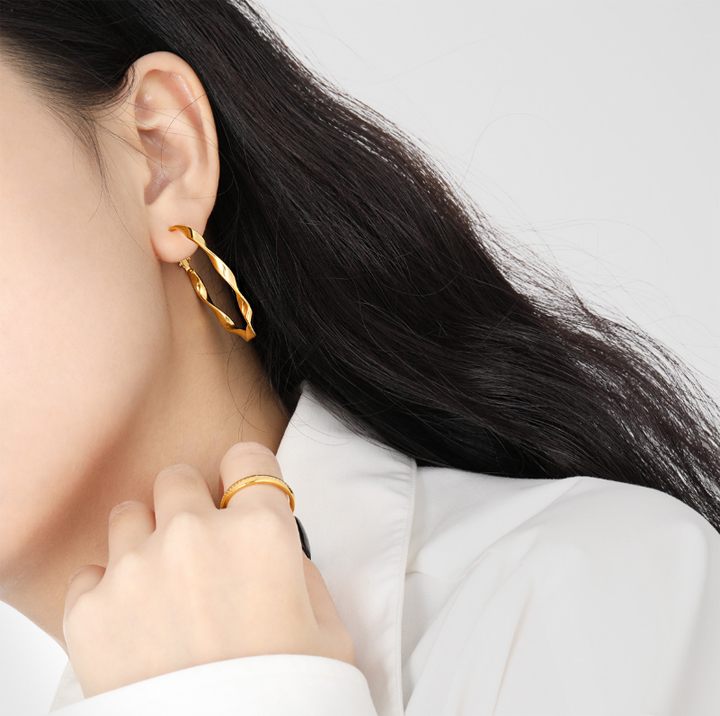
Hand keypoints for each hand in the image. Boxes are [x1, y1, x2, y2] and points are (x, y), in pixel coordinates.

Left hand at [63, 442, 354, 697]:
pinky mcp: (90, 611)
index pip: (246, 458)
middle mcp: (195, 536)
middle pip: (178, 478)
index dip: (247, 477)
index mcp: (261, 532)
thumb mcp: (329, 628)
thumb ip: (301, 568)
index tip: (242, 496)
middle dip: (190, 505)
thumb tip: (276, 549)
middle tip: (201, 547)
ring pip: (128, 513)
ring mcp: (137, 569)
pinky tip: (135, 625)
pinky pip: (92, 572)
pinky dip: (110, 591)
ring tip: (163, 586)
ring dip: (146, 539)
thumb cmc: (286, 700)